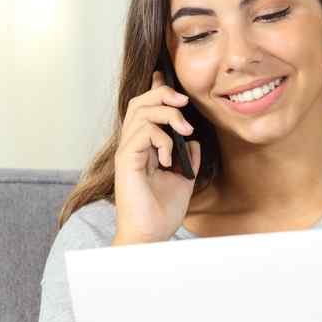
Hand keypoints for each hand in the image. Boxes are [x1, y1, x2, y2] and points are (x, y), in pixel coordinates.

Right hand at [113, 70, 201, 243]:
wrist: (150, 235)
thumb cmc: (161, 212)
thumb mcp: (184, 179)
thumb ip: (188, 158)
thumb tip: (194, 140)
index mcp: (144, 147)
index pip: (146, 109)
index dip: (158, 91)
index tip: (175, 85)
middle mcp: (133, 146)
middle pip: (141, 102)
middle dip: (164, 95)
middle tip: (184, 103)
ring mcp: (127, 152)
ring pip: (141, 112)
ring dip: (166, 115)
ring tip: (184, 130)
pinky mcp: (127, 162)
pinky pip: (142, 134)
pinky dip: (161, 139)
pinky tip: (168, 158)